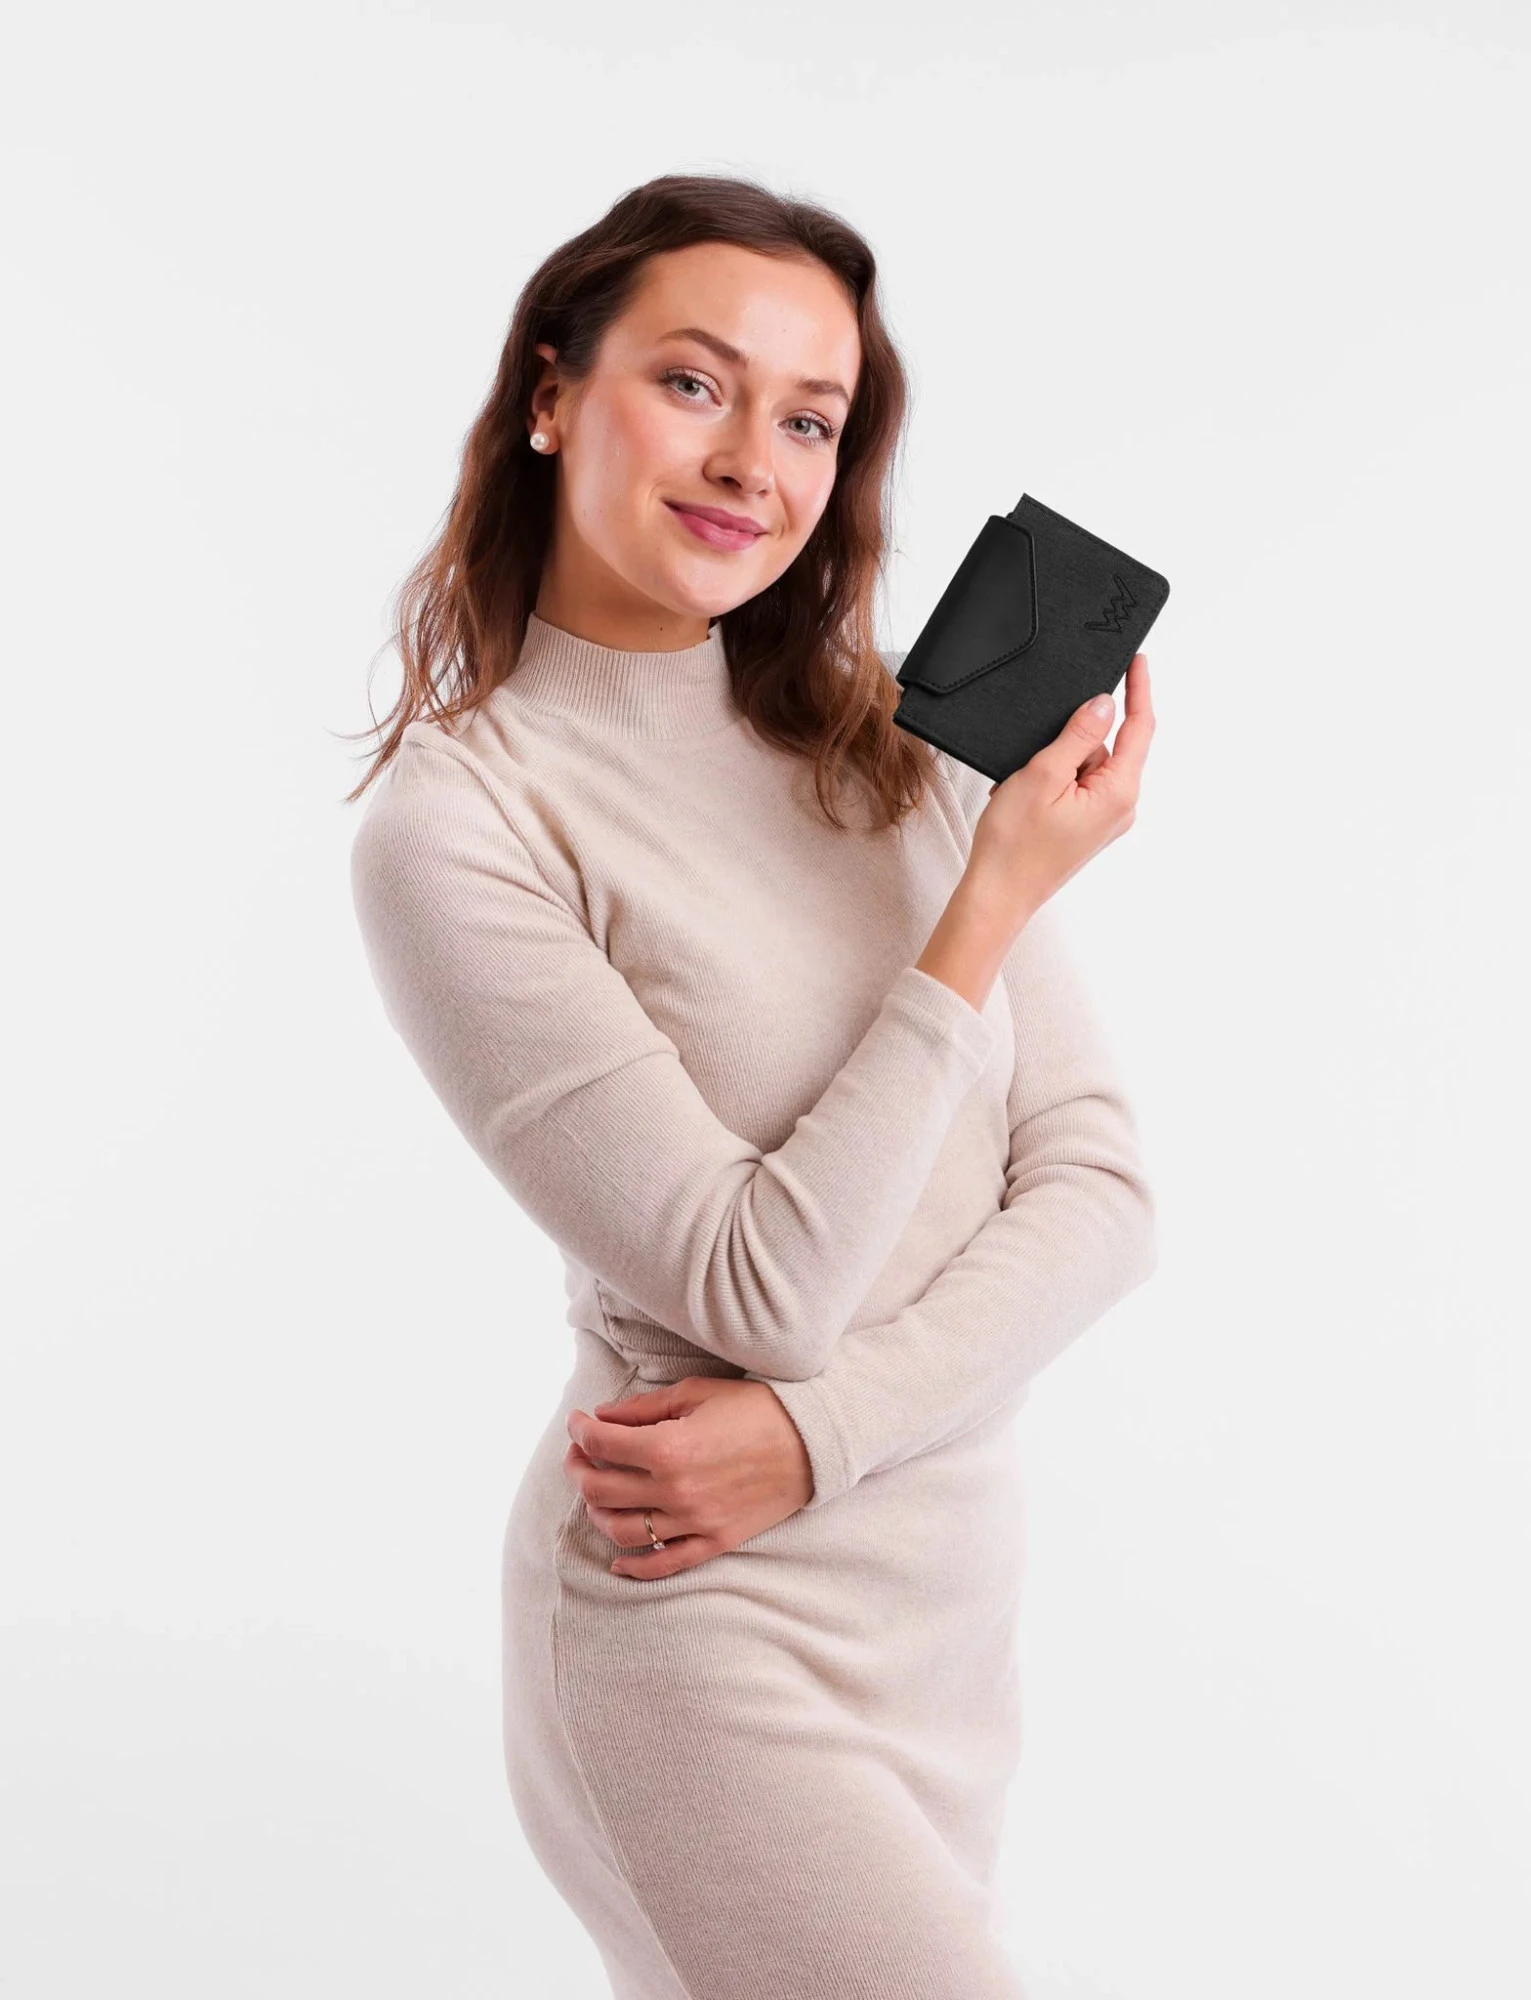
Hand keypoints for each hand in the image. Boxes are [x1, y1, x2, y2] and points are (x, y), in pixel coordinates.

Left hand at [562, 1376, 812, 1579]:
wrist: (812, 1440)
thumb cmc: (756, 1408)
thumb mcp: (697, 1393)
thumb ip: (644, 1408)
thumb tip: (602, 1417)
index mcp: (668, 1448)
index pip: (600, 1444)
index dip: (579, 1430)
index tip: (577, 1422)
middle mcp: (674, 1490)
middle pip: (599, 1490)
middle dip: (578, 1467)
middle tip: (579, 1453)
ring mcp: (694, 1521)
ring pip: (620, 1531)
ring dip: (596, 1512)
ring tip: (597, 1493)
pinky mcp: (713, 1541)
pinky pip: (663, 1564)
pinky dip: (633, 1567)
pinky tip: (618, 1561)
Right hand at [967, 652, 1154, 912]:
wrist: (998, 895)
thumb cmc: (1015, 844)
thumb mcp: (1043, 774)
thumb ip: (1078, 734)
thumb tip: (1103, 704)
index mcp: (1118, 792)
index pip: (1139, 728)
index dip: (1139, 690)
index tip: (1138, 660)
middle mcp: (1121, 807)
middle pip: (1106, 747)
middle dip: (1070, 741)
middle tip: (1034, 760)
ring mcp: (1104, 819)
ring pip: (1086, 767)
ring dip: (1054, 765)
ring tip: (1022, 789)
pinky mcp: (1087, 827)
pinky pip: (1076, 787)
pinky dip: (1050, 783)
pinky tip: (1026, 799)